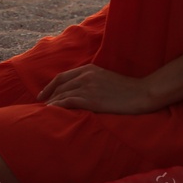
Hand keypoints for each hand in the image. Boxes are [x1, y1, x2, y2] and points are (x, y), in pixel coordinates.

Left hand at [39, 64, 156, 113]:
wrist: (141, 93)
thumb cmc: (127, 89)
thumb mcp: (106, 78)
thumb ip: (92, 80)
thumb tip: (80, 90)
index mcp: (89, 69)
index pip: (63, 77)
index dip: (50, 86)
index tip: (43, 95)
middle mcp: (85, 76)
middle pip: (59, 85)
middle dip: (48, 95)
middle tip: (41, 106)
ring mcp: (88, 87)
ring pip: (61, 94)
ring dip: (51, 103)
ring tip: (43, 112)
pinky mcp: (91, 99)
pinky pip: (67, 102)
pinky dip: (57, 107)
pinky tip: (52, 113)